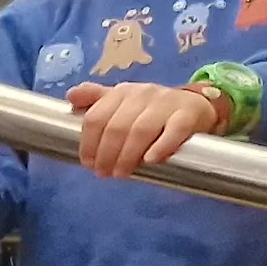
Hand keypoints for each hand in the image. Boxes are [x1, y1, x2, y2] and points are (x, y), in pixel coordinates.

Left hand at [65, 81, 227, 176]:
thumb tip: (71, 96)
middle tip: (104, 173)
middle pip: (116, 127)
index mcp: (122, 92)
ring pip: (141, 131)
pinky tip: (150, 161)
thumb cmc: (151, 111)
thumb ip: (96, 101)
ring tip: (121, 173)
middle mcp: (143, 93)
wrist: (195, 106)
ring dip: (128, 156)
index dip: (88, 144)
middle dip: (106, 155)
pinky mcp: (188, 114)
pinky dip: (161, 147)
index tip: (88, 163)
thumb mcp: (122, 103)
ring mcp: (166, 103)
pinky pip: (174, 130)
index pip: (96, 118)